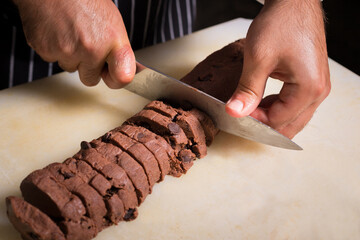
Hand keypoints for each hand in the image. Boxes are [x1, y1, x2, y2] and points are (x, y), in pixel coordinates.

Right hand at [13, 0, 135, 87]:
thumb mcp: (111, 21)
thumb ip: (115, 48)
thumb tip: (119, 68)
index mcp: (112, 39)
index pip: (122, 77)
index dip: (117, 80)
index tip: (112, 75)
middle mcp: (92, 48)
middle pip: (90, 79)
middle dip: (88, 67)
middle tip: (85, 45)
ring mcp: (67, 51)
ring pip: (70, 68)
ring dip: (70, 56)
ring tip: (69, 31)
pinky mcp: (46, 50)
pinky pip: (52, 59)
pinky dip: (53, 48)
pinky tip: (56, 30)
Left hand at [225, 0, 330, 137]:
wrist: (292, 2)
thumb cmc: (281, 23)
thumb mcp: (259, 58)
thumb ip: (247, 90)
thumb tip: (235, 112)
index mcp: (309, 88)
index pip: (279, 121)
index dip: (255, 121)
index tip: (237, 112)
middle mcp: (318, 91)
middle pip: (290, 124)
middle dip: (265, 124)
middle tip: (243, 113)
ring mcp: (316, 85)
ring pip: (292, 116)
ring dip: (270, 116)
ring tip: (250, 105)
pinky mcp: (310, 79)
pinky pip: (294, 104)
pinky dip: (276, 106)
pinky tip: (260, 99)